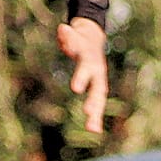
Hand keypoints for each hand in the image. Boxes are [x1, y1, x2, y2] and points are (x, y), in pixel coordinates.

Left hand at [59, 16, 108, 132]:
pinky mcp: (96, 88)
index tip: (76, 89)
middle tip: (87, 113)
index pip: (85, 68)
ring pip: (99, 99)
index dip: (82, 77)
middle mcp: (97, 72)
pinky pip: (97, 104)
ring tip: (92, 129)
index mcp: (90, 59)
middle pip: (97, 88)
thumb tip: (62, 29)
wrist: (93, 39)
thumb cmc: (80, 38)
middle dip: (94, 101)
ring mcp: (98, 81)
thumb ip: (68, 34)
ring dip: (96, 114)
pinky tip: (94, 130)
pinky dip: (96, 117)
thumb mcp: (73, 33)